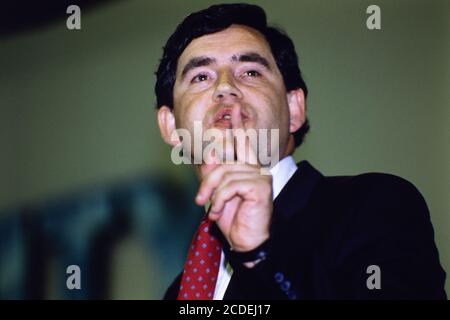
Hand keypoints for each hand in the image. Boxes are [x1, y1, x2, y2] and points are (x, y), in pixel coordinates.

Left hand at [196, 110, 272, 251]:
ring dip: (213, 193)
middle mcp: (256, 168)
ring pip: (225, 173)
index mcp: (247, 166)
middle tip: (200, 198)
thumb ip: (213, 172)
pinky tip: (218, 211)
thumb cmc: (232, 216)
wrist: (243, 240)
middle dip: (208, 180)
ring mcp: (260, 176)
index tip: (235, 106)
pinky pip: (232, 185)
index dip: (239, 124)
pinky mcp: (261, 187)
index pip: (243, 141)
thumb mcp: (217, 192)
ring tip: (211, 208)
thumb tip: (211, 151)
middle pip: (224, 160)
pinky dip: (221, 199)